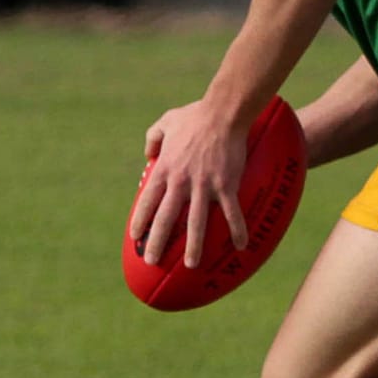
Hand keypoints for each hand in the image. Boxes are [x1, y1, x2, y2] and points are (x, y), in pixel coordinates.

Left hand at [128, 101, 247, 269]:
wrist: (223, 112)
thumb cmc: (195, 115)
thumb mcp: (167, 122)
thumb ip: (153, 137)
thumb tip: (147, 153)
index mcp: (165, 169)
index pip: (148, 201)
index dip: (141, 221)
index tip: (136, 237)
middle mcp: (180, 181)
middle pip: (166, 218)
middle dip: (158, 242)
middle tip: (153, 261)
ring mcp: (203, 185)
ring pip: (196, 222)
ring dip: (193, 246)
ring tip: (192, 265)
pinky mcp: (226, 185)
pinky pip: (231, 213)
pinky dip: (236, 230)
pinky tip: (241, 246)